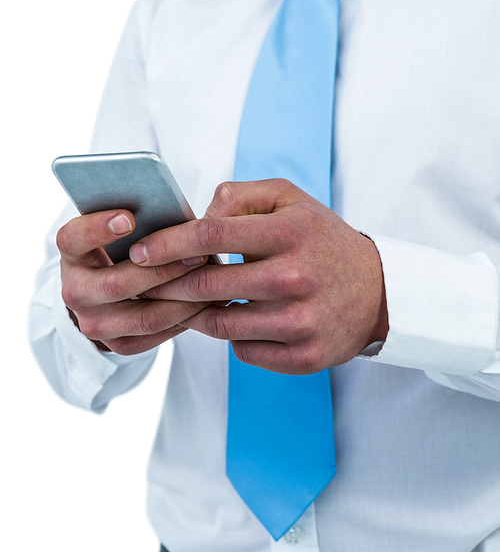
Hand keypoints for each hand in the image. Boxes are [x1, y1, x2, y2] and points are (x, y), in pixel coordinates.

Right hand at [56, 210, 210, 354]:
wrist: (108, 291)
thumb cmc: (123, 247)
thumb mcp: (118, 229)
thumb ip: (136, 219)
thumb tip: (177, 216)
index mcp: (72, 254)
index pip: (73, 239)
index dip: (98, 229)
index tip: (129, 217)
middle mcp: (75, 292)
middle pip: (117, 285)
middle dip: (163, 269)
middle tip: (199, 253)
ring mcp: (94, 323)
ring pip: (145, 316)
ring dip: (184, 297)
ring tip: (211, 280)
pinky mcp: (118, 344)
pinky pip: (157, 333)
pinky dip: (185, 317)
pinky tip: (206, 300)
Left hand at [129, 179, 387, 373]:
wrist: (378, 290)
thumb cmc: (322, 239)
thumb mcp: (290, 199)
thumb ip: (240, 195)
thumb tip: (199, 215)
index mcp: (288, 233)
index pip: (211, 235)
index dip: (167, 244)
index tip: (138, 252)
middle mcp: (294, 278)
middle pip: (207, 285)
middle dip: (166, 285)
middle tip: (146, 284)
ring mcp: (301, 321)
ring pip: (220, 324)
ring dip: (194, 314)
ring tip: (186, 303)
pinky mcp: (306, 356)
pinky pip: (244, 351)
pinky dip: (231, 337)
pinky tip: (234, 321)